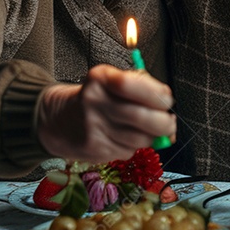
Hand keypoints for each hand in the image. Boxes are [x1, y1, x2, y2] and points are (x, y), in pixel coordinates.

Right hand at [36, 64, 176, 162]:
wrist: (59, 120)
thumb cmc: (98, 97)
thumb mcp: (114, 81)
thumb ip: (144, 90)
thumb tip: (170, 116)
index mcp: (100, 79)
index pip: (132, 84)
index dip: (157, 94)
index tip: (167, 99)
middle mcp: (94, 102)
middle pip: (141, 116)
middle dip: (165, 122)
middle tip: (169, 121)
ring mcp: (93, 128)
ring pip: (139, 138)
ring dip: (152, 136)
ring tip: (147, 129)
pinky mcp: (95, 150)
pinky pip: (128, 151)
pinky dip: (135, 146)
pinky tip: (126, 137)